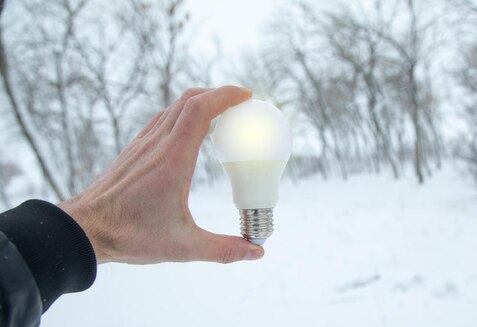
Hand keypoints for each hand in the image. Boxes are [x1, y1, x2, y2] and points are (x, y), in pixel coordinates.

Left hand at [59, 86, 263, 263]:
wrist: (84, 230)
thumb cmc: (130, 235)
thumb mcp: (183, 246)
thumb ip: (223, 249)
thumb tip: (256, 251)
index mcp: (173, 159)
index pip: (201, 110)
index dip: (226, 96)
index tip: (246, 96)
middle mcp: (157, 144)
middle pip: (189, 99)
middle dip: (218, 94)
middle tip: (241, 103)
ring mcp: (143, 144)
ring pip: (174, 107)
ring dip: (200, 101)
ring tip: (221, 113)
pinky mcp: (134, 150)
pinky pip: (162, 119)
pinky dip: (182, 114)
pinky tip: (189, 131)